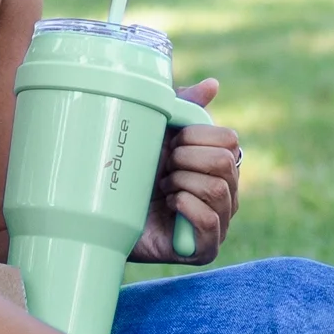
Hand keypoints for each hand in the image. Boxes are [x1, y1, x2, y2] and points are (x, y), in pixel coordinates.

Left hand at [134, 78, 239, 263]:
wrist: (103, 219)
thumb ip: (184, 107)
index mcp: (220, 164)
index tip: (170, 143)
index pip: (230, 140)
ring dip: (181, 184)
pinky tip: (168, 206)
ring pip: (218, 191)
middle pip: (226, 163)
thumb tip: (213, 84)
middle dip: (186, 160)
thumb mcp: (156, 133)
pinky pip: (210, 222)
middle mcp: (228, 193)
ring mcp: (219, 222)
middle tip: (163, 169)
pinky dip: (185, 207)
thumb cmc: (134, 174)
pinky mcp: (205, 248)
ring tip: (161, 189)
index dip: (196, 137)